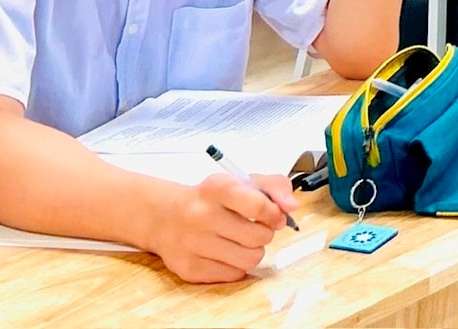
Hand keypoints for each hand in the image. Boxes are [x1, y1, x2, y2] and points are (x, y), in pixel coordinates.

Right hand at [147, 172, 298, 283]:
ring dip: (253, 251)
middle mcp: (201, 215)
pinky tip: (225, 252)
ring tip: (241, 241)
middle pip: (259, 237)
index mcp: (217, 188)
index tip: (276, 216)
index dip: (275, 214)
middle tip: (255, 228)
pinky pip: (234, 275)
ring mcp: (193, 244)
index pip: (259, 206)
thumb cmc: (211, 199)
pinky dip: (236, 265)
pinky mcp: (189, 269)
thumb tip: (293, 206)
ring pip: (250, 259)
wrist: (165, 217)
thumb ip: (275, 187)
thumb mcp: (241, 182)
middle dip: (265, 233)